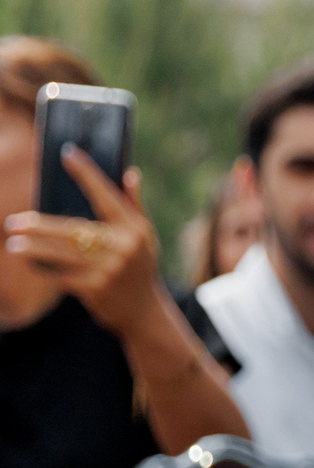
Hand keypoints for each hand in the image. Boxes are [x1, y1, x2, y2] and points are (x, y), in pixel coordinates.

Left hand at [2, 152, 164, 336]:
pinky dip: (45, 269)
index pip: (107, 195)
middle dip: (41, 226)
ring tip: (14, 243)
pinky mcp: (97, 289)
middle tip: (15, 221)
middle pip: (74, 230)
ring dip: (35, 249)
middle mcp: (124, 247)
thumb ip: (135, 206)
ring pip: (63, 254)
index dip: (87, 174)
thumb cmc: (140, 269)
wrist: (144, 313)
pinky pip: (62, 275)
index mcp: (134, 229)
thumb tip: (131, 174)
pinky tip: (29, 263)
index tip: (68, 154)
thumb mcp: (146, 238)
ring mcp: (110, 269)